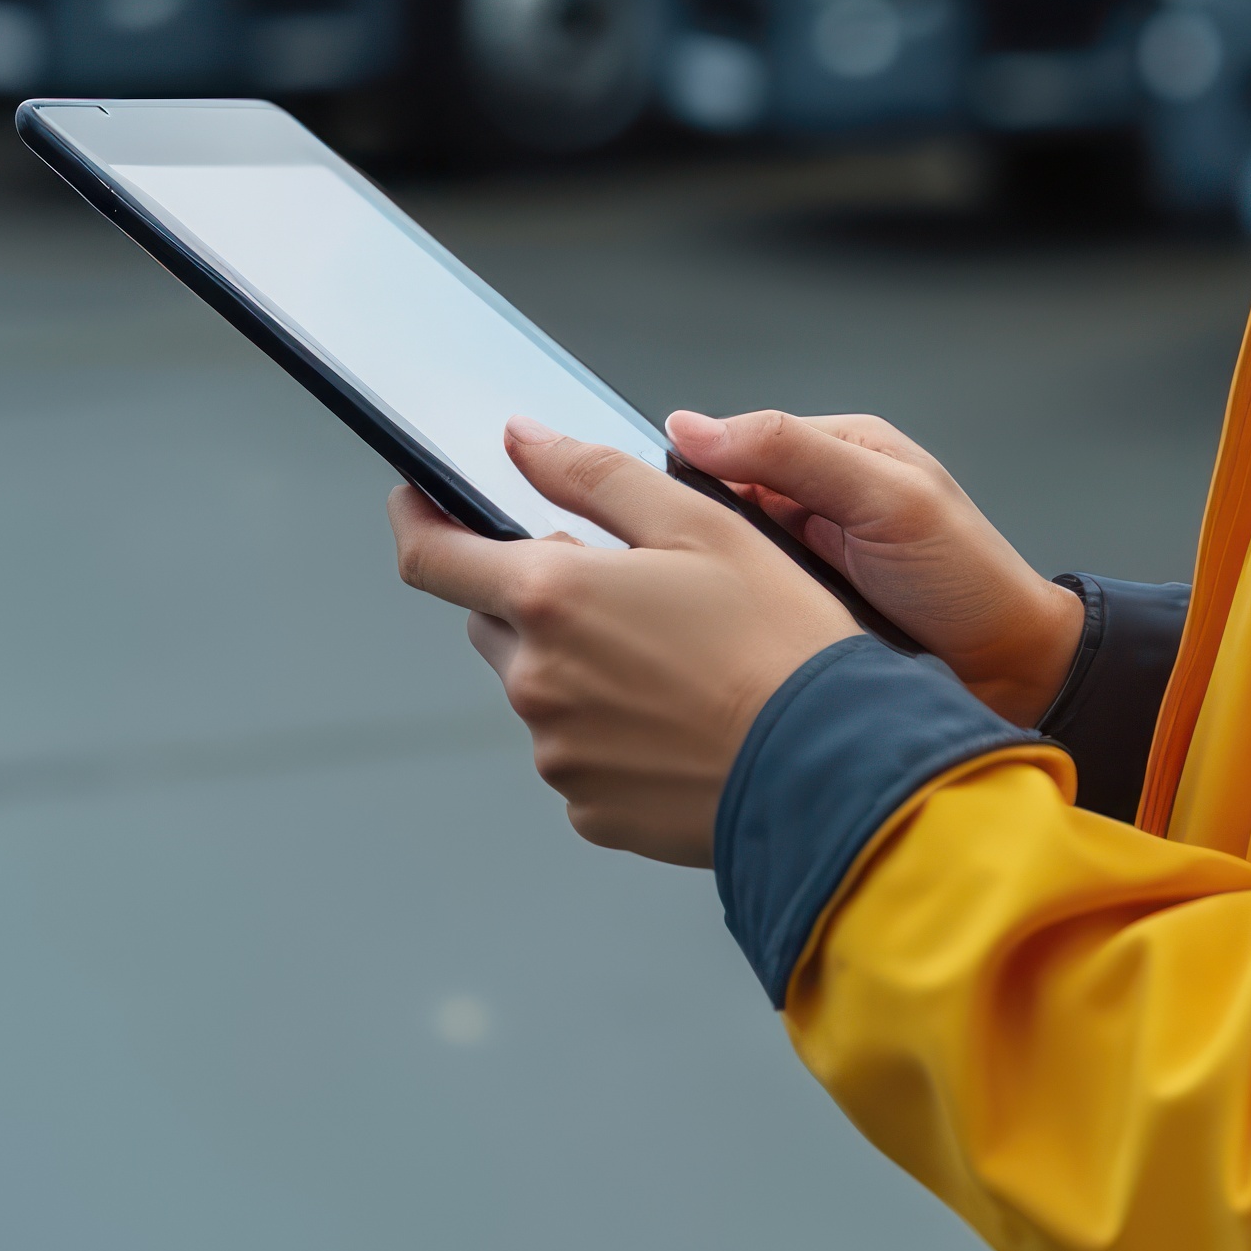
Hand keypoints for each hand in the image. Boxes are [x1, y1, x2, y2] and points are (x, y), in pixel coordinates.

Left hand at [386, 421, 861, 865]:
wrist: (833, 769)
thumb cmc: (780, 642)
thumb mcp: (700, 524)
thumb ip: (594, 472)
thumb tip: (522, 440)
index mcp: (552, 598)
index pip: (433, 558)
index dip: (417, 522)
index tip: (417, 504)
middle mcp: (537, 681)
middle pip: (498, 623)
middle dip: (540, 600)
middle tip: (631, 592)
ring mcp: (559, 754)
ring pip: (542, 690)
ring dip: (581, 667)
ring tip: (678, 664)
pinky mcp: (590, 810)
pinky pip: (579, 754)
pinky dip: (612, 731)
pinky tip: (681, 720)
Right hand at [663, 407, 1083, 726]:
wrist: (1010, 672)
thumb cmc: (969, 580)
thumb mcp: (885, 498)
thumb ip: (795, 454)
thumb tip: (697, 428)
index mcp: (839, 450)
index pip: (736, 443)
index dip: (694, 472)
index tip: (663, 507)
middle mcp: (817, 499)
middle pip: (723, 503)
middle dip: (701, 533)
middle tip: (686, 565)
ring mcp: (808, 558)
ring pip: (728, 558)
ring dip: (716, 580)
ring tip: (705, 604)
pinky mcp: (803, 609)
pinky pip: (748, 604)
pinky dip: (737, 618)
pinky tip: (728, 635)